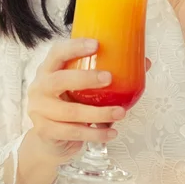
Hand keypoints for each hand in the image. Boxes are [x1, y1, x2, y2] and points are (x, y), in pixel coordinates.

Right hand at [27, 38, 150, 162]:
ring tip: (120, 113)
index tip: (96, 44)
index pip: (57, 52)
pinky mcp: (45, 131)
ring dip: (99, 113)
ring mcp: (40, 110)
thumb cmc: (69, 103)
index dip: (75, 47)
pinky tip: (111, 133)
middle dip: (85, 78)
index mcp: (48, 68)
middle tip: (109, 78)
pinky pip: (73, 132)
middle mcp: (40, 86)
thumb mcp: (79, 86)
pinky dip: (95, 134)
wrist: (48, 139)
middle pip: (59, 80)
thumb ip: (104, 74)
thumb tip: (144, 63)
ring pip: (71, 112)